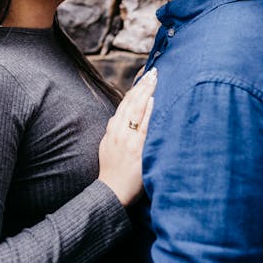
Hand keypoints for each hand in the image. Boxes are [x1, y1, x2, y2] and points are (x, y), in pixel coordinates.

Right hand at [98, 68, 156, 205]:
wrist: (111, 191)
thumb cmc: (112, 172)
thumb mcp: (107, 147)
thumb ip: (114, 132)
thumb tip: (120, 119)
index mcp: (112, 129)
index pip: (124, 103)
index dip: (135, 89)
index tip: (144, 77)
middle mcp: (118, 131)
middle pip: (131, 102)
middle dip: (142, 85)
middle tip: (154, 71)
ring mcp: (127, 138)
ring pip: (136, 110)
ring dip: (146, 92)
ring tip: (155, 79)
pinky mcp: (136, 148)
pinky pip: (143, 126)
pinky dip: (147, 112)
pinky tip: (153, 100)